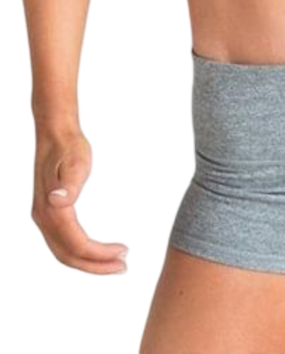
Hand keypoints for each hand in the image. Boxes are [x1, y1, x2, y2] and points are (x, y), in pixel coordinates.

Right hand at [29, 124, 130, 276]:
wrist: (55, 132)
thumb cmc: (70, 147)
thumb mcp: (77, 162)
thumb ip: (70, 184)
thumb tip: (57, 201)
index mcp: (52, 211)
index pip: (77, 245)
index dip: (101, 254)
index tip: (126, 253)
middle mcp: (43, 219)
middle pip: (69, 257)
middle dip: (97, 267)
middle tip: (125, 267)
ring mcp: (42, 219)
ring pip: (64, 254)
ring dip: (90, 264)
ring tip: (116, 264)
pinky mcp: (46, 215)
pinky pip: (62, 244)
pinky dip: (81, 253)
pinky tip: (98, 251)